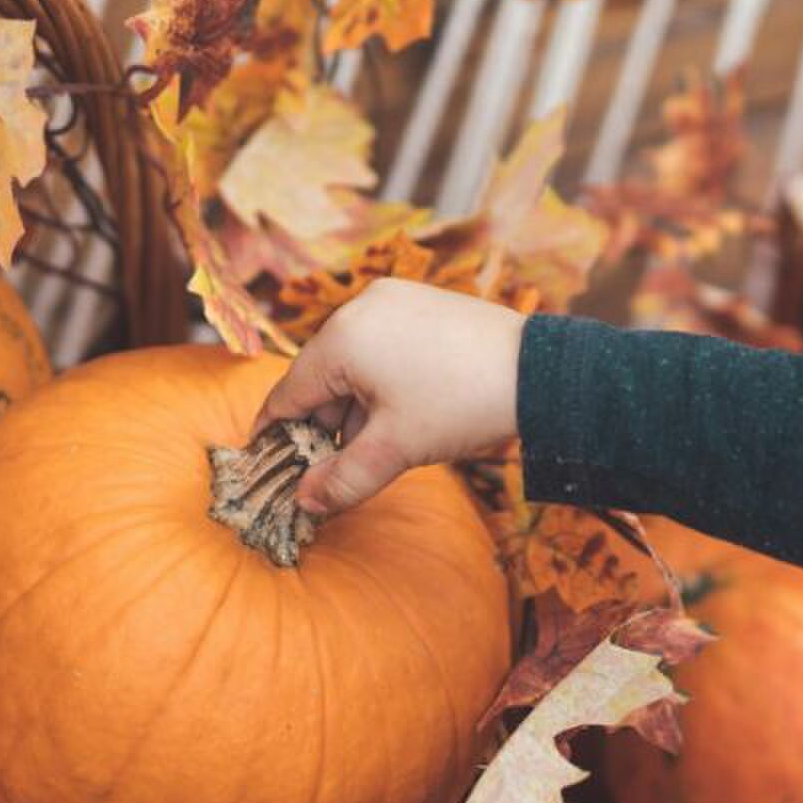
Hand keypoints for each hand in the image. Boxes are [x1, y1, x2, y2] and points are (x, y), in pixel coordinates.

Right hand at [252, 280, 526, 516]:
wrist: (540, 374)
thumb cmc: (462, 404)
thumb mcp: (395, 450)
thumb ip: (342, 479)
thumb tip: (305, 502)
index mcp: (342, 337)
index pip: (289, 392)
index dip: (274, 434)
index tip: (263, 462)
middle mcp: (361, 308)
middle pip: (321, 377)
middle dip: (324, 427)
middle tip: (329, 470)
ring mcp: (393, 300)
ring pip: (353, 364)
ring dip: (355, 409)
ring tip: (373, 450)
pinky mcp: (421, 304)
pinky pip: (381, 347)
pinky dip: (379, 384)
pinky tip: (398, 418)